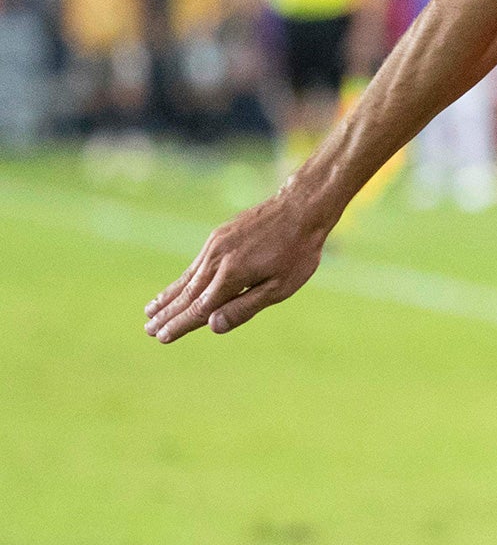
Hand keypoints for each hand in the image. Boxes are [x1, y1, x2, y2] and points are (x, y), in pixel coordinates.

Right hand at [144, 193, 329, 342]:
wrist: (301, 207)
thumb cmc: (297, 252)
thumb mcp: (280, 287)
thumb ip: (245, 307)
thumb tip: (212, 326)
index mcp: (231, 276)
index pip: (198, 308)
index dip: (180, 324)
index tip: (161, 337)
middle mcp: (217, 260)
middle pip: (187, 294)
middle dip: (167, 314)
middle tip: (147, 329)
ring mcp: (216, 245)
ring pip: (187, 277)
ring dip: (168, 296)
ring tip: (150, 310)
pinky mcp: (219, 235)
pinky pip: (196, 263)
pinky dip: (183, 277)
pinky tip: (179, 284)